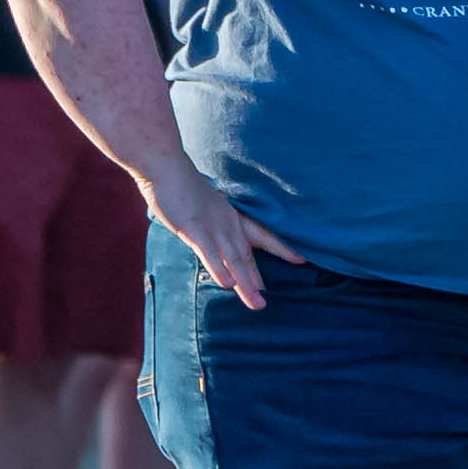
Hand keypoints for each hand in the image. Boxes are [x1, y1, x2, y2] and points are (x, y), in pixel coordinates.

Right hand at [142, 154, 302, 308]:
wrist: (166, 165)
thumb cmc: (181, 185)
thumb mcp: (203, 204)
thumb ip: (210, 219)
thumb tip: (214, 232)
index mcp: (231, 217)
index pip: (261, 236)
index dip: (281, 248)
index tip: (301, 259)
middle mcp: (227, 224)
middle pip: (246, 257)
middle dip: (255, 281)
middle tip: (264, 303)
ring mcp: (212, 226)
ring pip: (232, 259)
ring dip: (244, 282)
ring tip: (256, 302)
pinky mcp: (194, 228)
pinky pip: (209, 252)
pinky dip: (219, 268)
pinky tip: (227, 284)